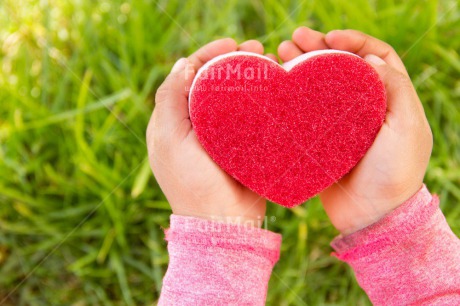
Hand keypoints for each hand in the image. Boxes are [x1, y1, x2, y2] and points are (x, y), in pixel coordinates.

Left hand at [147, 39, 275, 225]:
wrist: (223, 222)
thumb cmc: (192, 183)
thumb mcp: (170, 140)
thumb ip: (170, 100)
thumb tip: (181, 64)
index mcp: (172, 121)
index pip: (186, 77)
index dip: (206, 55)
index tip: (230, 44)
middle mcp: (194, 124)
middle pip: (210, 82)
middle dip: (230, 61)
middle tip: (255, 49)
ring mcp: (218, 135)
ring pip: (229, 96)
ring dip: (246, 76)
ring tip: (266, 61)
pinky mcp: (239, 144)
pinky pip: (246, 115)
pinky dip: (256, 98)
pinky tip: (270, 88)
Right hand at [280, 28, 432, 234]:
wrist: (370, 216)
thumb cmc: (394, 173)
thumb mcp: (407, 128)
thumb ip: (396, 89)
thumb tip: (372, 59)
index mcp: (390, 99)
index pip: (376, 56)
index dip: (355, 41)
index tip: (331, 36)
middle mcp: (364, 107)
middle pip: (342, 66)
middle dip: (319, 47)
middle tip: (294, 39)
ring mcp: (340, 123)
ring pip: (321, 85)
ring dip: (302, 65)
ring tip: (279, 53)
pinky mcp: (320, 139)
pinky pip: (306, 110)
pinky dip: (293, 95)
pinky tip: (278, 86)